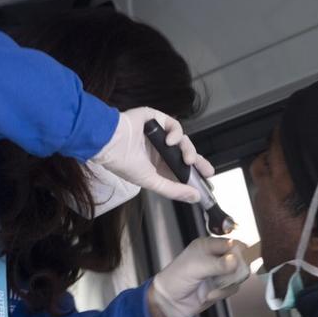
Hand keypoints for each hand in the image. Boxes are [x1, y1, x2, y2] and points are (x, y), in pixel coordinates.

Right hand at [91, 107, 213, 202]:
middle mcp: (158, 149)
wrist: (110, 142)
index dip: (194, 174)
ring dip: (188, 150)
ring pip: (182, 141)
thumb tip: (195, 197)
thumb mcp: (152, 181)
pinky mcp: (157, 119)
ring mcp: (158, 134)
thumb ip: (174, 189)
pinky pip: (174, 126)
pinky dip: (176, 134)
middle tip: (207, 170)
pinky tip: (171, 141)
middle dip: (197, 161)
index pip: (179, 169)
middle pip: (185, 154)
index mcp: (155, 165)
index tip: (207, 181)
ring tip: (187, 159)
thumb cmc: (125, 163)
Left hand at [148, 238, 250, 316]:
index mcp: (207, 246)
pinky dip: (223, 292)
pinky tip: (209, 294)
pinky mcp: (220, 288)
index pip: (230, 243)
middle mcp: (215, 258)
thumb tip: (235, 261)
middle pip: (239, 259)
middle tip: (230, 274)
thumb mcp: (196, 267)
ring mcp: (218, 274)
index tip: (239, 259)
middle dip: (237, 268)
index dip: (238, 250)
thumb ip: (217, 264)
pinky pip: (233, 288)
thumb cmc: (176, 279)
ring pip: (238, 274)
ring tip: (215, 286)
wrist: (168, 303)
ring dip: (229, 282)